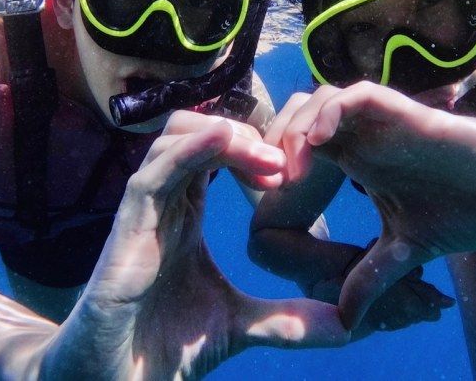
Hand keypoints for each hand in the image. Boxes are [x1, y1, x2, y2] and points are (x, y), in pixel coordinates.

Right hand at [42, 111, 348, 379]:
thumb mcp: (241, 325)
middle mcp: (164, 201)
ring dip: (225, 135)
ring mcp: (144, 210)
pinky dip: (190, 148)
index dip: (255, 147)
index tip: (293, 169)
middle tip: (284, 163)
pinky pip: (154, 171)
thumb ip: (289, 320)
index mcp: (186, 212)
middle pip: (197, 129)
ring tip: (268, 160)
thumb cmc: (166, 347)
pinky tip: (225, 141)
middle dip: (244, 134)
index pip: (216, 151)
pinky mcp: (127, 228)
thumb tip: (348, 326)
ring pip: (175, 136)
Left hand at [273, 82, 475, 328]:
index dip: (276, 170)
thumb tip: (346, 318)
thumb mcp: (406, 250)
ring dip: (296, 128)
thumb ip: (372, 275)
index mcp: (356, 159)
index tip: (268, 206)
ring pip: (320, 100)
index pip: (298, 149)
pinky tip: (320, 143)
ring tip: (291, 171)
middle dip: (273, 144)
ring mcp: (383, 122)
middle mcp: (363, 135)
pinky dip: (332, 113)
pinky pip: (358, 96)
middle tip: (268, 184)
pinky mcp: (406, 113)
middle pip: (297, 118)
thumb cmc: (469, 210)